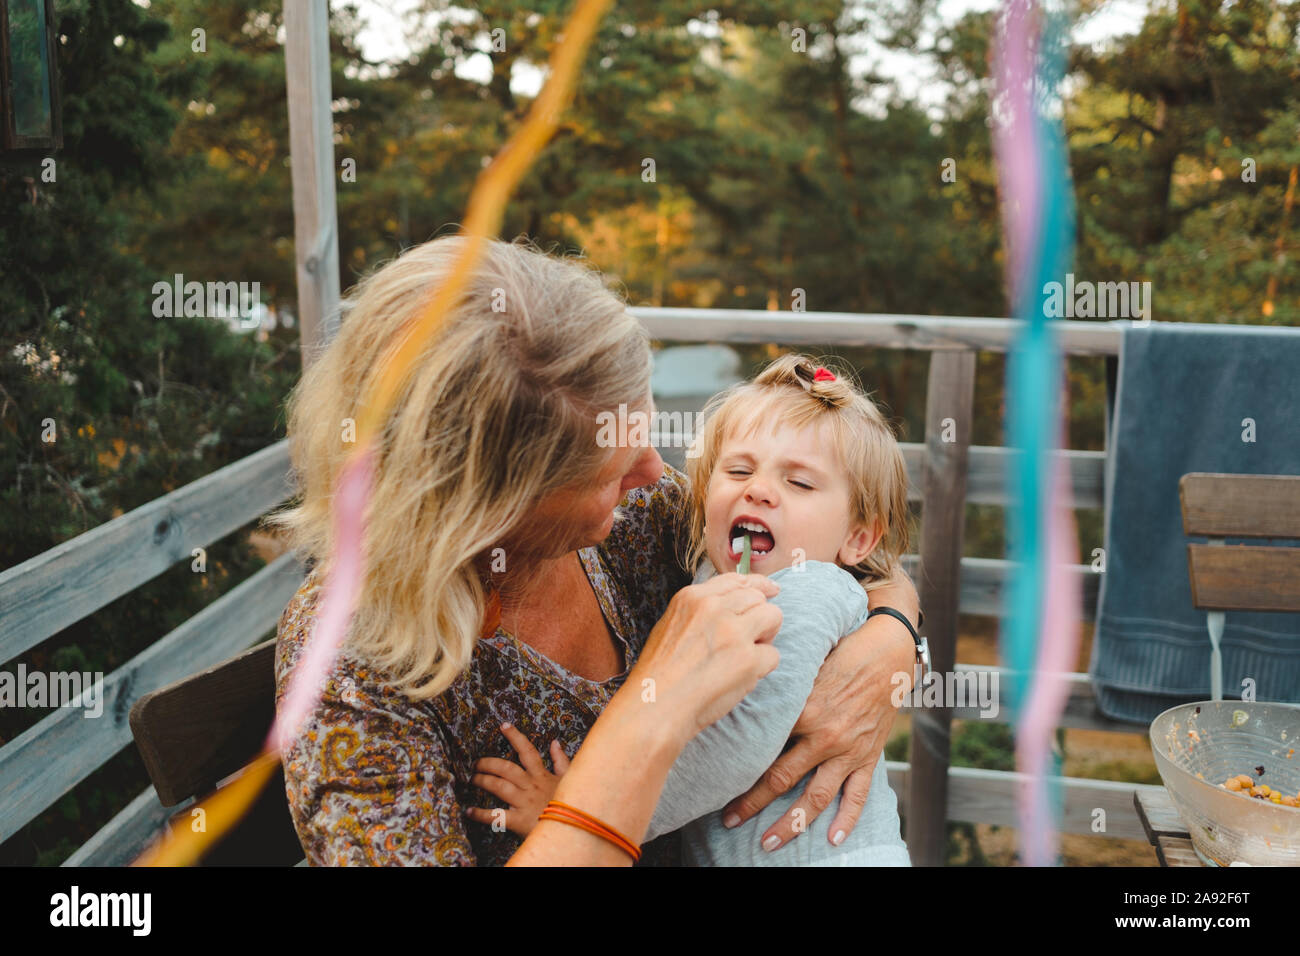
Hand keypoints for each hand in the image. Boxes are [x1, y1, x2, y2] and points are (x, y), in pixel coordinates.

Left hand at [465, 722, 569, 836]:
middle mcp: (531, 786)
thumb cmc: (571, 807)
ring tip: (472, 779)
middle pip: (505, 768)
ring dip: (482, 780)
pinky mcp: (519, 821)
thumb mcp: (570, 780)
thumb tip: (555, 742)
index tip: (503, 726)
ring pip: (498, 786)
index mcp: (542, 775)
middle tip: (475, 763)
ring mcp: (524, 803)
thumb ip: (561, 761)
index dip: (515, 737)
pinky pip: (496, 815)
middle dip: (488, 763)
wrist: (573, 830)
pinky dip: (480, 814)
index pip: (528, 751)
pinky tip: (469, 811)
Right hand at [628, 571, 783, 744]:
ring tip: (746, 657)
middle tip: (748, 641)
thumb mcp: (671, 625)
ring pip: (773, 617)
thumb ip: (701, 611)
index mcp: (691, 597)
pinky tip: (740, 678)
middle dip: (760, 618)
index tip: (770, 590)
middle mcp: (713, 609)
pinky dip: (762, 669)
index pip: (736, 580)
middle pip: (758, 598)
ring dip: (766, 638)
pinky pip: (773, 655)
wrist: (653, 706)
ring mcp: (733, 632)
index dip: (758, 585)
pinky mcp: (748, 660)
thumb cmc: (660, 674)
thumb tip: (738, 603)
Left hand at [721, 569, 918, 852]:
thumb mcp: (806, 666)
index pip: (764, 745)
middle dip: (751, 803)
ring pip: (815, 797)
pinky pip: (857, 795)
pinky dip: (846, 820)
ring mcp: (847, 751)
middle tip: (729, 820)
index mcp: (803, 710)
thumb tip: (746, 697)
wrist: (889, 651)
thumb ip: (782, 690)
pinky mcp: (868, 757)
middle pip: (780, 778)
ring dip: (790, 823)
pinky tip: (832, 840)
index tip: (716, 779)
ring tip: (769, 843)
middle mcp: (823, 736)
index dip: (738, 764)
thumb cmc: (842, 651)